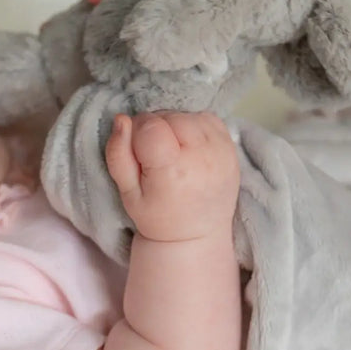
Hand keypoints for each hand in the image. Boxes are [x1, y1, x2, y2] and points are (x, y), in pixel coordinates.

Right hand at [105, 111, 239, 242]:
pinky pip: (207, 118)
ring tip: (172, 150)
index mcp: (173, 173)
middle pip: (170, 117)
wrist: (196, 234)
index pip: (151, 126)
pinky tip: (188, 146)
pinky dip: (194, 125)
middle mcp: (202, 160)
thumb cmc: (157, 215)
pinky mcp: (232, 149)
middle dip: (156, 126)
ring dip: (175, 125)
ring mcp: (222, 153)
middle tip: (154, 153)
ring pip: (188, 115)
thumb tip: (122, 119)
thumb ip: (118, 155)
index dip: (138, 131)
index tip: (138, 148)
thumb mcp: (128, 193)